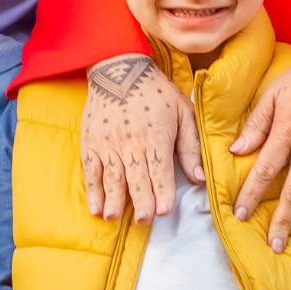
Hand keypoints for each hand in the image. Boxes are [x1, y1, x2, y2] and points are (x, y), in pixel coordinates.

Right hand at [81, 54, 202, 222]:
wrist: (119, 69)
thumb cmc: (157, 92)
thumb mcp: (183, 112)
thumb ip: (191, 146)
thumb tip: (199, 177)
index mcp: (156, 136)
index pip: (160, 171)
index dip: (163, 193)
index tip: (165, 211)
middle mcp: (131, 143)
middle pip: (137, 178)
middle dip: (141, 202)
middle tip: (144, 221)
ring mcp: (109, 144)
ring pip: (112, 178)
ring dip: (114, 200)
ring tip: (116, 217)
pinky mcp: (91, 143)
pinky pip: (91, 171)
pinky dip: (93, 191)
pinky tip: (96, 208)